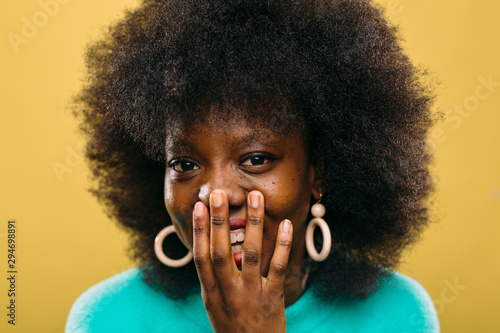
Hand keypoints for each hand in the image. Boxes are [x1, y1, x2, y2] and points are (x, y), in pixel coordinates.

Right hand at [192, 189, 292, 332]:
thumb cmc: (232, 327)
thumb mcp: (214, 305)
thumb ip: (212, 278)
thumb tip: (207, 247)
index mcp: (211, 294)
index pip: (201, 257)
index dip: (199, 231)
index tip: (198, 207)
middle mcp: (228, 293)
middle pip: (221, 252)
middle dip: (219, 221)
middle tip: (219, 194)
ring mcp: (251, 295)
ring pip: (250, 254)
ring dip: (252, 224)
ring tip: (255, 197)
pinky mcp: (273, 298)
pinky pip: (277, 268)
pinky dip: (281, 245)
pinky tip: (285, 224)